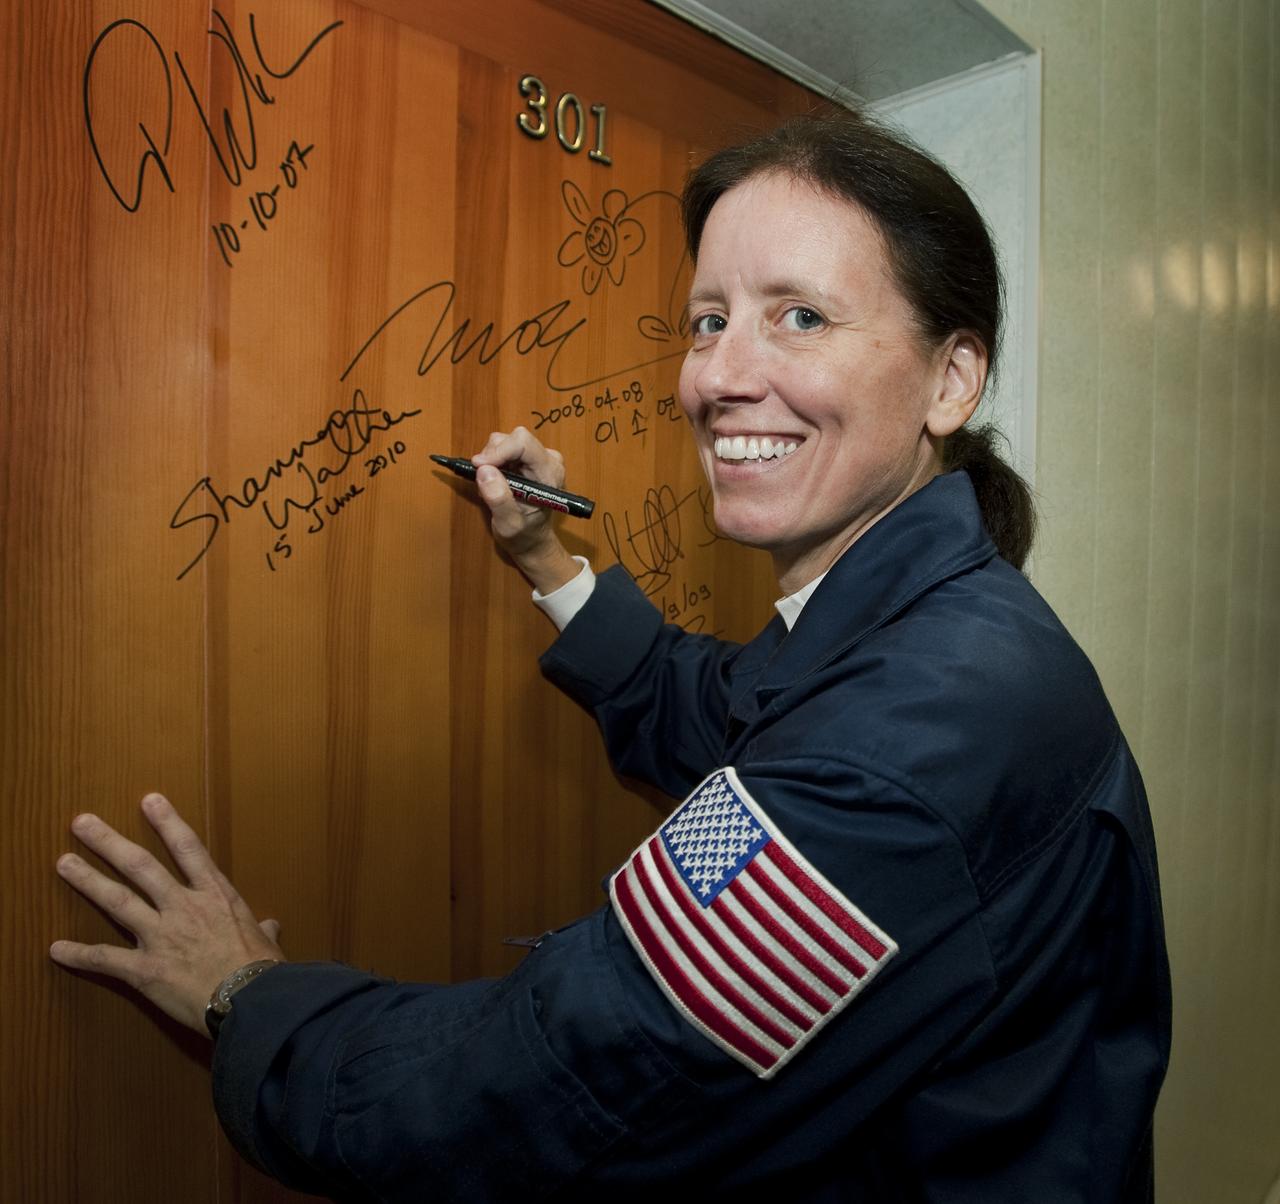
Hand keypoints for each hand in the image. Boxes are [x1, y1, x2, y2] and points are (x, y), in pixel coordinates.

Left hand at [50, 794, 284, 1036]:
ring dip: (88, 881)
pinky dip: (79, 954)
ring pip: (118, 900)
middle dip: (109, 842)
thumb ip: (263, 928)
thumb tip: (270, 925)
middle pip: (140, 866)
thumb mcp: (267, 941)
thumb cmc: (263, 969)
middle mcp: (184, 906)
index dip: (167, 822)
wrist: (251, 1001)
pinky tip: (56, 948)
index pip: (187, 848)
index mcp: (216, 895)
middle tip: (82, 823)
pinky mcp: (145, 968)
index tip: (148, 799)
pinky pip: (105, 959)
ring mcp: (161, 935)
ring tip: (64, 863)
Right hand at [471, 426, 580, 593]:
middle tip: (483, 479)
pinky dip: (493, 461)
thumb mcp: (509, 525)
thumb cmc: (524, 535)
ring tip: (491, 484)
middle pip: (512, 439)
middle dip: (492, 456)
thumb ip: (499, 499)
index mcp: (550, 473)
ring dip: (491, 459)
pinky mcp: (528, 457)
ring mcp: (539, 457)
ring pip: (505, 440)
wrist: (532, 539)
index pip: (523, 444)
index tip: (478, 466)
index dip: (498, 451)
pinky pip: (503, 447)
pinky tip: (496, 480)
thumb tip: (484, 470)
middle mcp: (548, 460)